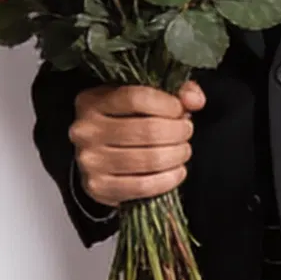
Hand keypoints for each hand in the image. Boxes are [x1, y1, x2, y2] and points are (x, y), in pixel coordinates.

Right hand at [70, 81, 204, 207]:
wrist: (98, 159)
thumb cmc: (123, 123)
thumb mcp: (141, 98)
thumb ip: (173, 91)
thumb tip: (194, 99)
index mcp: (92, 101)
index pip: (137, 98)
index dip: (168, 105)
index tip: (181, 110)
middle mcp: (85, 130)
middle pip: (148, 130)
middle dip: (178, 132)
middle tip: (186, 132)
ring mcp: (89, 161)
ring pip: (149, 159)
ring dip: (176, 155)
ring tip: (183, 150)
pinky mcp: (98, 188)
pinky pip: (143, 186)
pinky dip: (168, 179)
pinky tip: (177, 171)